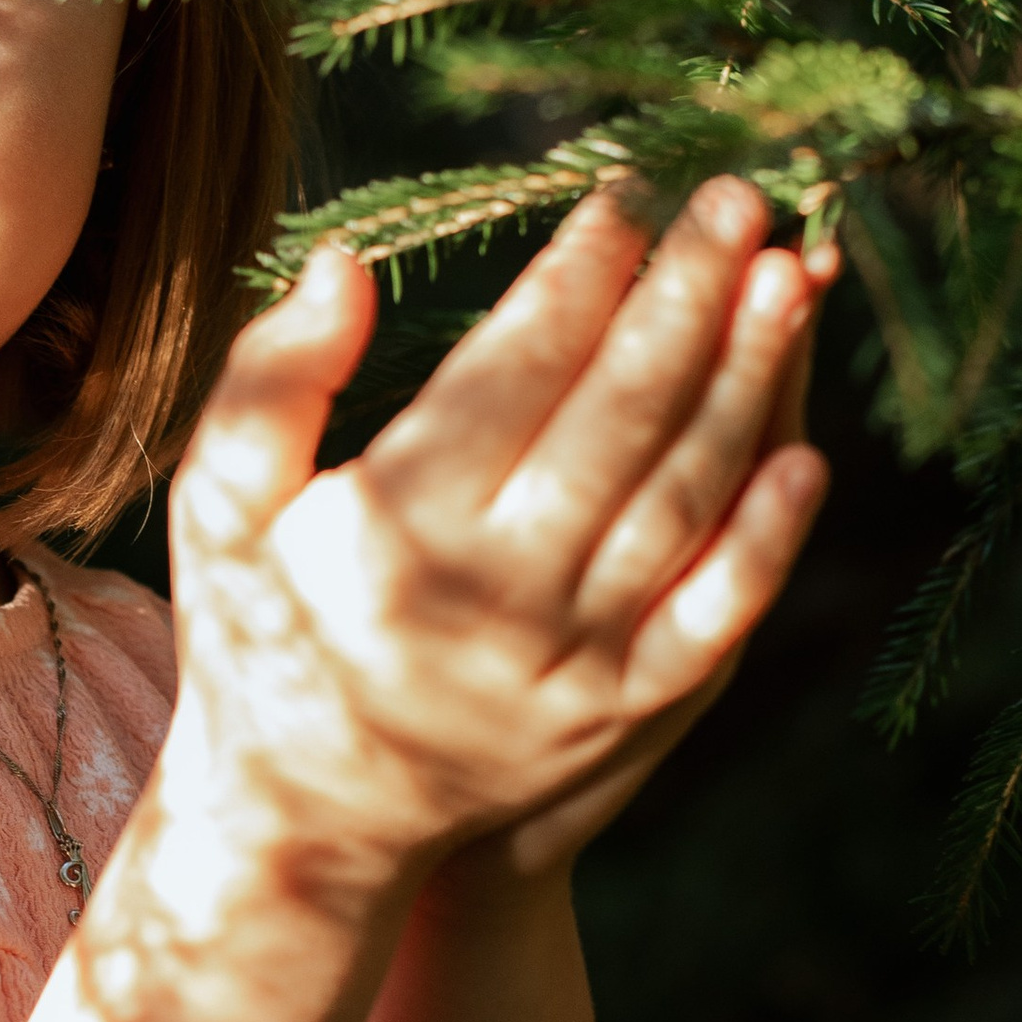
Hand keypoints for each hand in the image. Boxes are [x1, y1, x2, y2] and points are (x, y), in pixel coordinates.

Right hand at [136, 179, 828, 953]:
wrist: (301, 823)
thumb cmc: (257, 638)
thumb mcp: (216, 507)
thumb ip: (268, 381)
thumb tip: (344, 264)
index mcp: (389, 531)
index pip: (514, 371)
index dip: (578, 275)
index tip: (622, 198)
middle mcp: (490, 597)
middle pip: (619, 417)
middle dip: (686, 296)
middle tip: (733, 201)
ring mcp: (566, 664)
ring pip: (681, 498)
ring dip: (745, 383)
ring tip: (787, 280)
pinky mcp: (615, 716)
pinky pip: (711, 617)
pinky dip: (764, 538)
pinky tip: (805, 454)